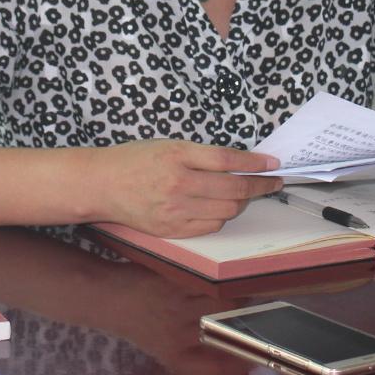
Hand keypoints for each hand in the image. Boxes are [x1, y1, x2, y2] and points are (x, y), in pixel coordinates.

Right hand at [87, 140, 282, 237]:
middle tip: (271, 182)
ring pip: (226, 211)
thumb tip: (239, 164)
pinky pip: (210, 227)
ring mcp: (175, 210)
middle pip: (233, 189)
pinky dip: (222, 217)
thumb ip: (202, 155)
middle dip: (259, 186)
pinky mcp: (172, 230)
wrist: (102, 185)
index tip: (273, 164)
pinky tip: (220, 207)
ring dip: (241, 202)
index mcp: (178, 156)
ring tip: (243, 194)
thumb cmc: (135, 159)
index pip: (228, 161)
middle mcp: (179, 184)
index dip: (255, 164)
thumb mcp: (169, 145)